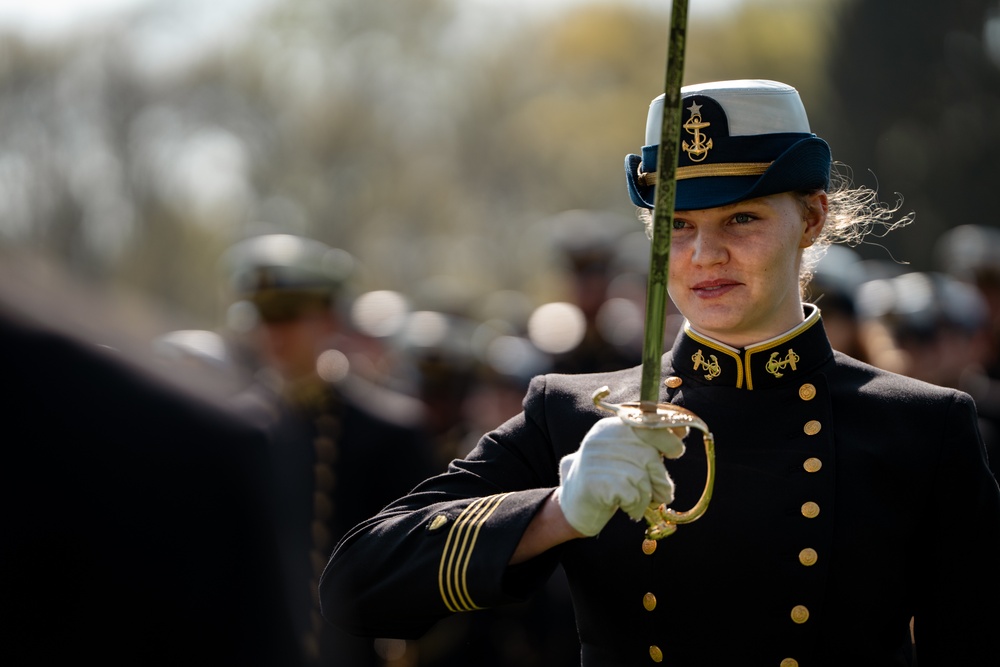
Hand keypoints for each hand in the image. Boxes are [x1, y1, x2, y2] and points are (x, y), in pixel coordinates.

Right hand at [556, 416, 684, 536]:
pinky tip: (631, 509)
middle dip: (661, 477)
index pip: (645, 423)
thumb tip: (682, 431)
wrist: (574, 505)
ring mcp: (595, 459)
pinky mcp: (594, 482)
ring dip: (648, 496)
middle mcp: (601, 439)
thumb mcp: (627, 456)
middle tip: (664, 493)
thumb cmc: (608, 480)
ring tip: (641, 503)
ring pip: (641, 477)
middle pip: (648, 454)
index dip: (667, 436)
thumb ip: (650, 443)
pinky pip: (632, 494)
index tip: (676, 451)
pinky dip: (637, 506)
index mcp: (610, 427)